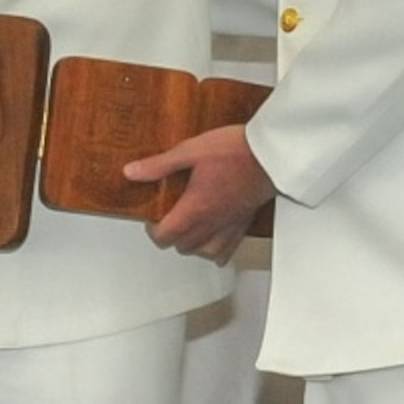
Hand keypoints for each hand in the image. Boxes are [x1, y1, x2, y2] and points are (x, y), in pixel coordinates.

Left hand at [124, 123, 275, 265]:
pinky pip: (229, 249)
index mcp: (195, 209)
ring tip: (187, 230)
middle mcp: (212, 223)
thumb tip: (132, 172)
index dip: (153, 231)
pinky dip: (218, 251)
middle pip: (182, 247)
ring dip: (193, 246)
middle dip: (170, 236)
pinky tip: (214, 242)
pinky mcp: (244, 222)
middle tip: (167, 219)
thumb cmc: (236, 151)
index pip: (165, 236)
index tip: (152, 217)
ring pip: (205, 252)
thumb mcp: (190, 151)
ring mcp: (230, 225)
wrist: (271, 154)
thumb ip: (159, 165)